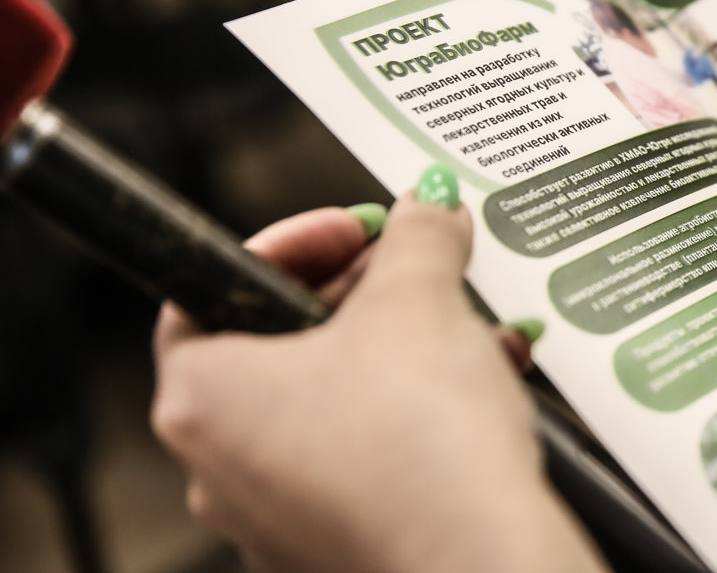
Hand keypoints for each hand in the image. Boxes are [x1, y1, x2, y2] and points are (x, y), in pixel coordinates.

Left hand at [152, 192, 604, 572]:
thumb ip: (417, 237)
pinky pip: (370, 453)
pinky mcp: (339, 540)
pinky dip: (418, 410)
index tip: (353, 228)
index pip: (211, 290)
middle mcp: (223, 466)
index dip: (290, 242)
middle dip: (362, 292)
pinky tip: (480, 383)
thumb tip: (427, 207)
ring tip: (466, 324)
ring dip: (403, 349)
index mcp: (205, 396)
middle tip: (414, 265)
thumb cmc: (420, 447)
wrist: (482, 562)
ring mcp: (279, 514)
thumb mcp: (419, 301)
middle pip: (280, 343)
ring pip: (336, 399)